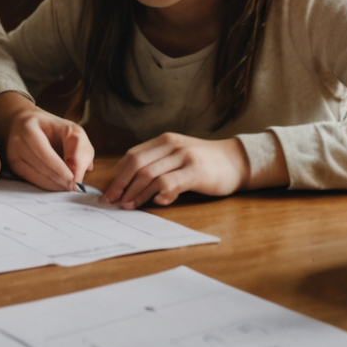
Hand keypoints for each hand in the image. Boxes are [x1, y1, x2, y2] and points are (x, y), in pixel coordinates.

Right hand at [0, 91, 92, 191]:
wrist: (26, 124)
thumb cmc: (53, 129)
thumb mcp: (72, 131)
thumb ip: (79, 151)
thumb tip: (77, 177)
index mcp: (29, 127)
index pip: (44, 151)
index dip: (59, 168)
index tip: (75, 180)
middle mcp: (17, 141)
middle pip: (40, 166)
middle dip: (60, 179)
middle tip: (75, 188)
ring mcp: (13, 154)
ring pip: (35, 176)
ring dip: (54, 184)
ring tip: (69, 187)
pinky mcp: (14, 166)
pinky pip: (31, 180)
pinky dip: (46, 185)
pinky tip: (58, 185)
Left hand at [103, 133, 248, 208]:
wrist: (238, 160)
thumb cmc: (206, 163)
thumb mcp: (179, 156)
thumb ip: (159, 165)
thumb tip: (131, 184)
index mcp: (164, 141)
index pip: (132, 155)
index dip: (118, 173)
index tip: (108, 189)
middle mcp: (171, 145)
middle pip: (136, 164)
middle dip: (120, 184)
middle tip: (110, 200)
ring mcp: (184, 157)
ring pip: (149, 174)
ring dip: (135, 193)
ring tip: (127, 206)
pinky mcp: (196, 172)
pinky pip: (169, 183)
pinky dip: (158, 194)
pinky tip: (155, 203)